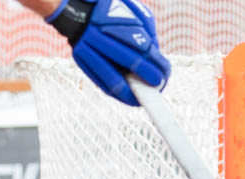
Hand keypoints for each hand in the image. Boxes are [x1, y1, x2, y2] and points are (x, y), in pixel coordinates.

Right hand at [46, 0, 170, 105]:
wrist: (79, 12)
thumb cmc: (114, 13)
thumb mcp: (134, 15)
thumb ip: (148, 36)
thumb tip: (158, 63)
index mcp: (113, 21)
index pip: (140, 46)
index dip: (156, 63)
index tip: (165, 74)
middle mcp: (99, 35)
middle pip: (128, 61)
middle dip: (147, 76)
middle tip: (159, 86)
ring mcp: (87, 50)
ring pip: (111, 78)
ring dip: (131, 94)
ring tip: (144, 100)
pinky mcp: (81, 61)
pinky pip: (102, 83)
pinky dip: (117, 94)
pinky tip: (130, 98)